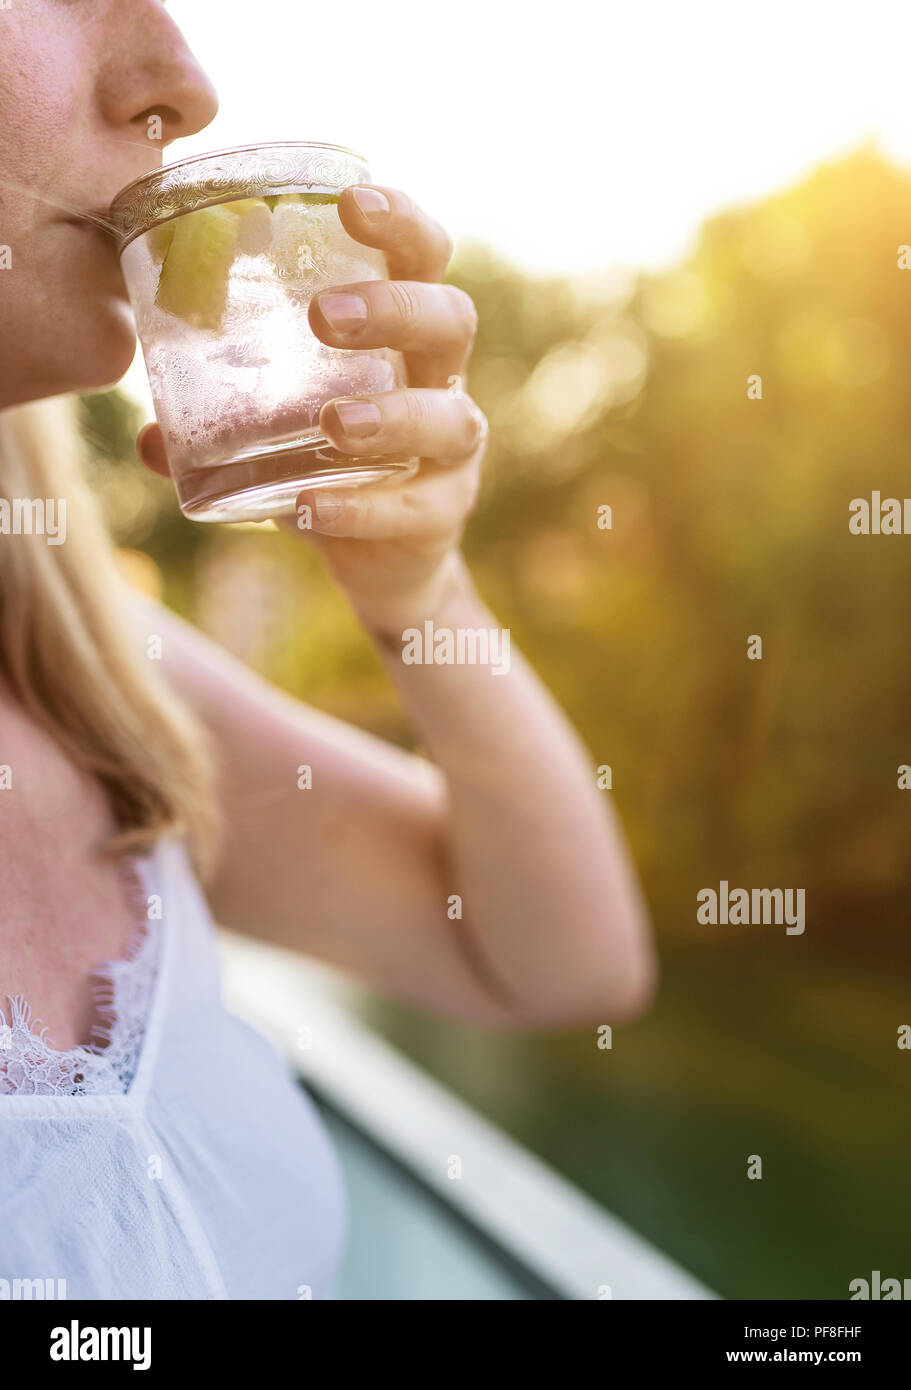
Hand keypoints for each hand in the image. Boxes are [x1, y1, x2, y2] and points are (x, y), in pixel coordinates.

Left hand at [137, 184, 487, 630]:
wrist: (381, 560)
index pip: (422, 258)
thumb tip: (144, 434)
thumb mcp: (277, 426)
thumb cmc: (331, 463)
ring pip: (450, 420)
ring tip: (333, 424)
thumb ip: (219, 420)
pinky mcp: (442, 515)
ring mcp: (452, 453)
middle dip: (393, 309)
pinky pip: (414, 509)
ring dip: (392, 416)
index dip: (400, 223)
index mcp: (403, 336)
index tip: (350, 200)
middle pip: (451, 322)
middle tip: (322, 315)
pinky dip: (360, 508)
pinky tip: (310, 506)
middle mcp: (441, 382)